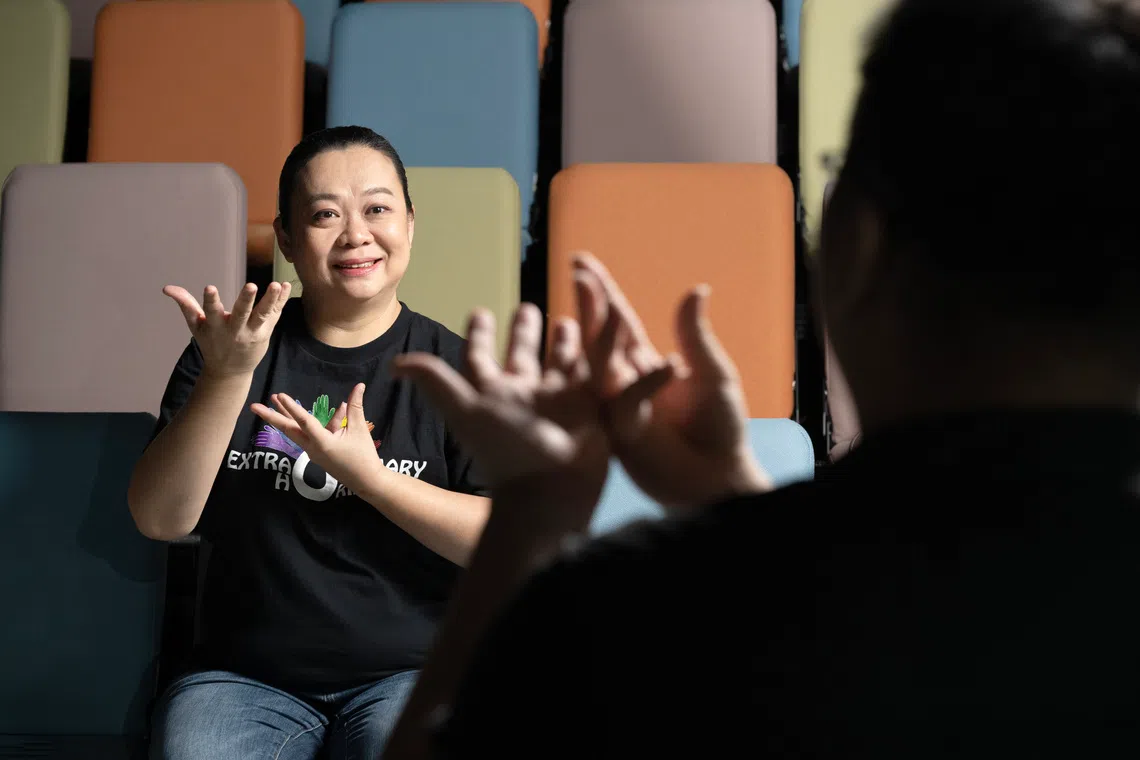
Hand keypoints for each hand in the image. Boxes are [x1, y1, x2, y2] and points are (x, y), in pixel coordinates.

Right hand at [164, 281, 290, 378]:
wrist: (230, 371)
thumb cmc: (211, 343)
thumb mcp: (196, 326)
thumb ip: (185, 305)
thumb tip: (166, 288)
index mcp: (215, 326)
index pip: (211, 311)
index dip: (210, 300)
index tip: (209, 288)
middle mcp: (235, 330)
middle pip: (242, 314)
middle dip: (246, 300)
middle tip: (252, 285)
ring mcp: (252, 332)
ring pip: (263, 315)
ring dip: (270, 300)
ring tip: (276, 285)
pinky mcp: (265, 333)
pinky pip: (274, 315)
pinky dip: (282, 301)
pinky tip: (287, 286)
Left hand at [249, 383, 379, 490]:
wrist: (366, 481)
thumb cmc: (363, 456)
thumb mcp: (359, 429)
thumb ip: (356, 407)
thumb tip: (359, 385)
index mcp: (322, 443)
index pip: (304, 421)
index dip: (291, 407)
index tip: (279, 396)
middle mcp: (313, 448)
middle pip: (288, 430)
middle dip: (271, 416)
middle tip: (254, 406)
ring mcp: (313, 452)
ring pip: (295, 432)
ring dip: (285, 417)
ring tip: (275, 401)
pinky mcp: (317, 454)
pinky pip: (309, 436)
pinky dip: (311, 424)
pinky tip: (331, 412)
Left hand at [391, 295, 672, 530]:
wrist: (551, 490)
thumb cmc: (505, 451)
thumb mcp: (466, 411)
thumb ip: (436, 382)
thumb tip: (395, 364)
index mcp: (494, 392)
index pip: (481, 355)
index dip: (478, 334)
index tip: (480, 311)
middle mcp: (525, 394)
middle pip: (522, 355)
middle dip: (524, 332)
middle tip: (527, 306)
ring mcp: (558, 400)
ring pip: (560, 362)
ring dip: (564, 340)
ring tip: (567, 318)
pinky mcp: (589, 406)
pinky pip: (595, 372)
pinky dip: (603, 352)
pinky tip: (613, 328)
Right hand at [575, 254, 769, 510]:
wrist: (720, 477)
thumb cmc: (720, 427)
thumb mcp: (714, 374)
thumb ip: (695, 335)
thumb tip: (696, 288)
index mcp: (646, 364)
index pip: (619, 322)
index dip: (601, 292)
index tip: (581, 263)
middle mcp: (626, 383)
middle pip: (600, 337)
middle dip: (589, 304)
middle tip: (576, 271)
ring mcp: (620, 408)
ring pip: (601, 367)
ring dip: (602, 336)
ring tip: (605, 303)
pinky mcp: (625, 435)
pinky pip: (629, 404)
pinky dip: (646, 384)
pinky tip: (671, 363)